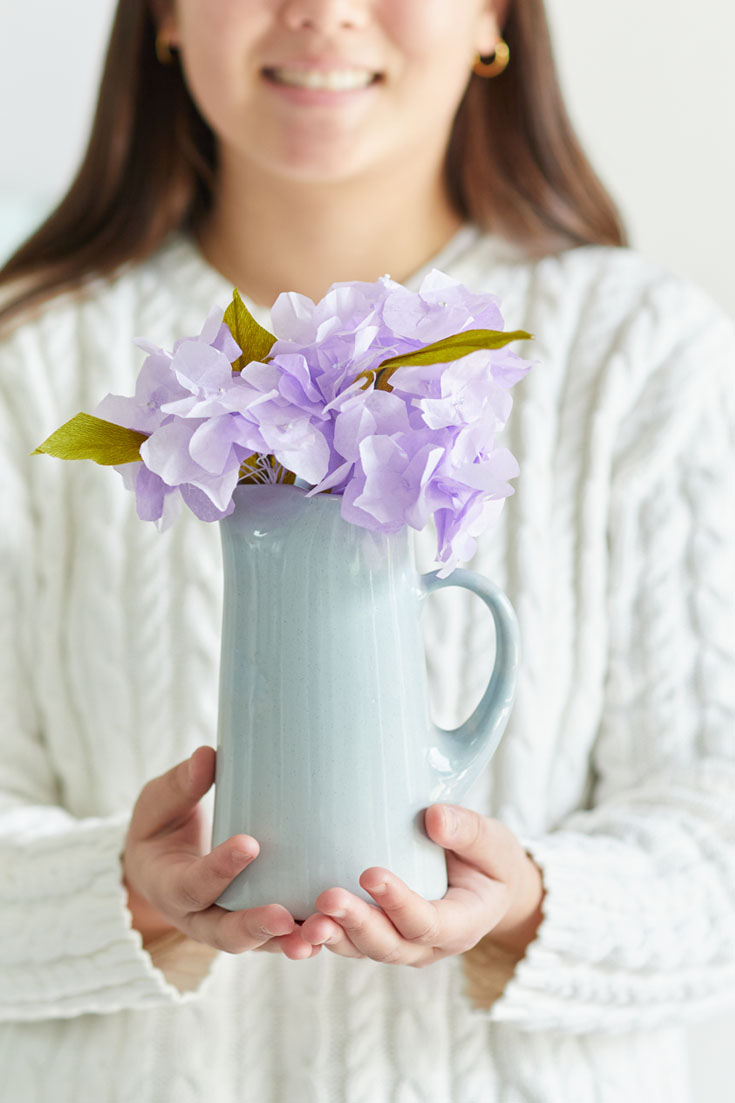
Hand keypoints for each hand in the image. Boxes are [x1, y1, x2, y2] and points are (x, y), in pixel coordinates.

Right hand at [122, 746, 318, 958]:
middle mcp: (197, 917)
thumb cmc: (162, 827)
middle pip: (224, 933)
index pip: (192, 885)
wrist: (161, 866)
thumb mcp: (159, 805)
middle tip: (283, 916)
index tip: (249, 844)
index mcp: (169, 886)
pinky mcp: (254, 926)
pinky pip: (277, 938)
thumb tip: (206, 756)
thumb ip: (180, 785)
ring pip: (257, 944)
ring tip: (315, 936)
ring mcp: (226, 926)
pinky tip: (331, 932)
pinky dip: (302, 937)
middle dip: (255, 926)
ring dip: (286, 942)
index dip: (219, 869)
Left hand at [297, 804, 544, 966]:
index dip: (399, 903)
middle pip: (388, 945)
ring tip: (304, 922)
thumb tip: (434, 817)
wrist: (485, 885)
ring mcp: (398, 944)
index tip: (371, 873)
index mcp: (461, 925)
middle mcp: (426, 945)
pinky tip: (290, 924)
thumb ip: (469, 830)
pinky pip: (345, 940)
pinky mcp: (374, 934)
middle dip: (357, 924)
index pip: (428, 922)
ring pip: (361, 950)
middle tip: (328, 899)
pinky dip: (318, 937)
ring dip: (332, 937)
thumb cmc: (489, 860)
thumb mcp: (493, 842)